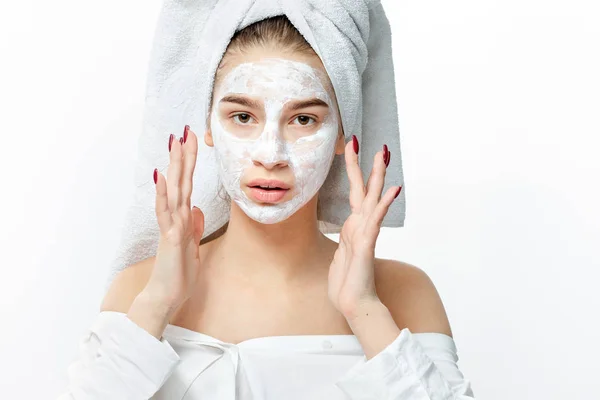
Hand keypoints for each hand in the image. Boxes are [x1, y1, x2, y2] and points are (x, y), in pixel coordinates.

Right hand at [144, 126, 204, 312]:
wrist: (166, 297)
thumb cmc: (178, 274)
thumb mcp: (192, 246)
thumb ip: (193, 226)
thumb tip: (196, 209)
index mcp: (182, 217)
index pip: (187, 184)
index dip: (190, 163)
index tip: (193, 141)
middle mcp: (175, 217)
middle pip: (180, 180)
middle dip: (183, 155)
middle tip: (185, 130)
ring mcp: (171, 225)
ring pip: (172, 190)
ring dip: (173, 167)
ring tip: (174, 143)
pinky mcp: (169, 238)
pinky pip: (165, 213)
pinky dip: (163, 195)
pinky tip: (161, 177)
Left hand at [328, 137, 401, 320]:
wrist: (353, 303)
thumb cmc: (347, 282)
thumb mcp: (341, 255)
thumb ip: (347, 240)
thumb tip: (348, 232)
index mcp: (354, 226)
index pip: (356, 193)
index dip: (353, 171)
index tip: (350, 149)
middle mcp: (361, 226)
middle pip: (365, 189)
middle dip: (367, 166)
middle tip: (370, 143)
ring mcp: (364, 234)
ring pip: (372, 199)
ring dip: (377, 176)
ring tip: (382, 155)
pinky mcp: (365, 245)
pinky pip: (375, 221)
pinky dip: (384, 205)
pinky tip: (393, 190)